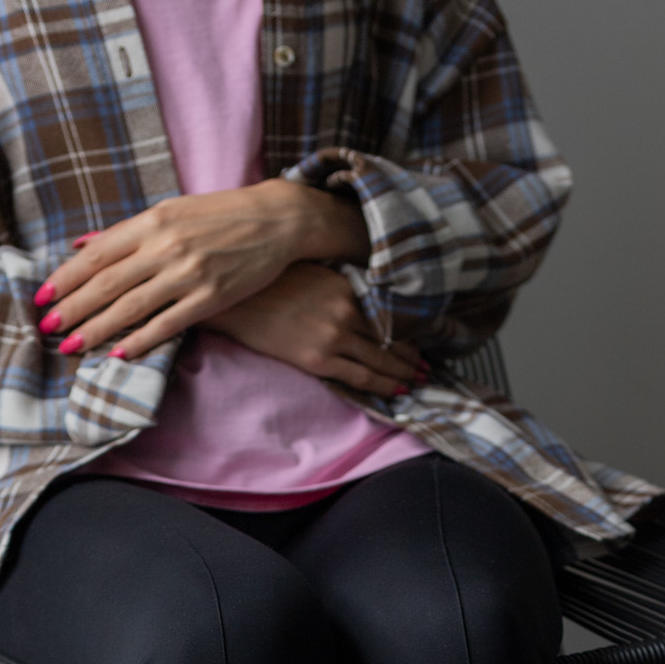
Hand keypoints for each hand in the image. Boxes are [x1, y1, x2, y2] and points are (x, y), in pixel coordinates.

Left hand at [33, 180, 368, 359]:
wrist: (274, 220)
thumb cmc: (218, 216)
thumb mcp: (169, 212)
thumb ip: (126, 232)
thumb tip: (81, 244)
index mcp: (151, 222)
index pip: (97, 253)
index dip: (66, 277)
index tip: (43, 297)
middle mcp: (165, 246)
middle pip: (107, 283)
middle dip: (73, 309)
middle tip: (48, 329)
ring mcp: (188, 273)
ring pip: (132, 307)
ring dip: (98, 330)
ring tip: (73, 347)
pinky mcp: (212, 297)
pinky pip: (168, 325)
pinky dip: (141, 341)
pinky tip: (120, 354)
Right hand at [212, 264, 422, 397]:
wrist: (235, 299)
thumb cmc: (270, 282)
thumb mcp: (314, 273)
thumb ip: (342, 287)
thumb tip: (363, 300)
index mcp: (346, 289)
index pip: (389, 316)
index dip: (409, 333)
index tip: (423, 343)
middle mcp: (345, 313)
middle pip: (390, 341)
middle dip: (412, 358)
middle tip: (429, 370)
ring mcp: (333, 338)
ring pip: (380, 362)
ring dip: (403, 374)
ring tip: (417, 382)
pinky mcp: (317, 360)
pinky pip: (359, 377)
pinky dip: (382, 385)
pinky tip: (396, 390)